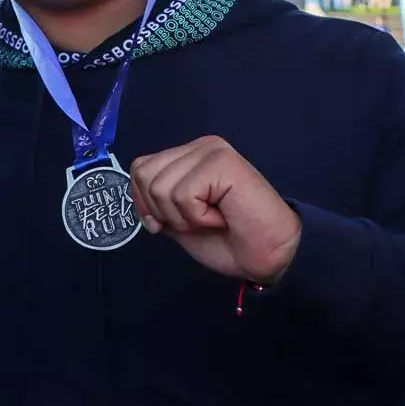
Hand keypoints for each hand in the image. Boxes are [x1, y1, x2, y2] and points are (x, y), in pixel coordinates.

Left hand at [129, 136, 301, 285]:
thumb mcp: (179, 221)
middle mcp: (199, 147)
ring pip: (161, 187)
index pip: (140, 168)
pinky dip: (198, 217)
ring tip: (212, 218)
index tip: (168, 224)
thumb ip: (157, 203)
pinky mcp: (223, 163)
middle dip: (163, 211)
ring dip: (183, 217)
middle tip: (196, 221)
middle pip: (144, 175)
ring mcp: (212, 151)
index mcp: (187, 156)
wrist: (268, 257)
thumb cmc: (228, 241)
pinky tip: (222, 216)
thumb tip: (136, 196)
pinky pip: (184, 195)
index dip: (144, 203)